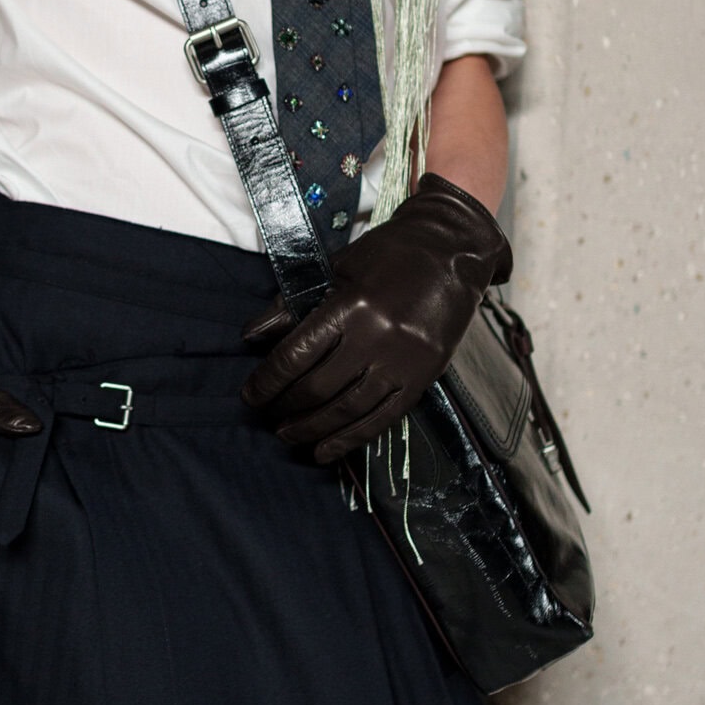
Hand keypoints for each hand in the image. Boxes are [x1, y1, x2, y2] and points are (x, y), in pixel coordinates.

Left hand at [241, 172, 511, 465]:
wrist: (453, 252)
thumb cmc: (389, 254)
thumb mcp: (337, 269)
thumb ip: (293, 304)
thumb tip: (252, 336)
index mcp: (351, 306)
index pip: (297, 355)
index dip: (268, 381)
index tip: (250, 395)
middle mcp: (377, 337)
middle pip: (319, 388)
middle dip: (285, 406)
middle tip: (267, 415)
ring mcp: (403, 362)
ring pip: (348, 410)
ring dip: (311, 429)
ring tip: (288, 435)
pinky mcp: (423, 379)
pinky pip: (382, 419)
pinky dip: (350, 440)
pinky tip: (325, 452)